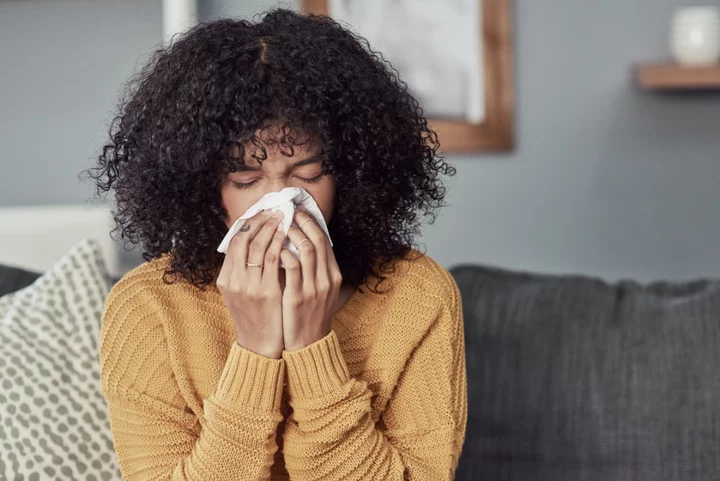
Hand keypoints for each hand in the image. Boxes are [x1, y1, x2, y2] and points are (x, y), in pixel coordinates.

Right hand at [217, 209, 285, 358]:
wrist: (259, 345)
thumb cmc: (254, 317)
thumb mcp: (240, 294)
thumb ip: (242, 272)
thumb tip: (253, 245)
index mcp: (226, 279)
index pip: (234, 242)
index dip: (248, 224)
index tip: (261, 213)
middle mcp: (234, 281)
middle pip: (243, 239)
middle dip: (260, 221)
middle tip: (274, 210)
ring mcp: (248, 286)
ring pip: (258, 246)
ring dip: (271, 228)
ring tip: (283, 217)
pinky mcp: (265, 292)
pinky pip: (272, 259)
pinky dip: (280, 244)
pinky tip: (288, 236)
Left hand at [280, 210, 342, 351]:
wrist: (308, 343)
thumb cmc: (310, 314)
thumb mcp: (321, 290)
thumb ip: (317, 269)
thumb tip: (305, 244)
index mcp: (333, 275)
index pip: (325, 240)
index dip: (312, 223)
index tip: (299, 212)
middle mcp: (326, 279)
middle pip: (317, 240)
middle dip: (302, 222)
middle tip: (287, 212)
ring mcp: (313, 288)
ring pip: (306, 250)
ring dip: (292, 234)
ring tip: (280, 227)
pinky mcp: (297, 297)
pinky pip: (291, 268)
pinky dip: (283, 254)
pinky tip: (274, 250)